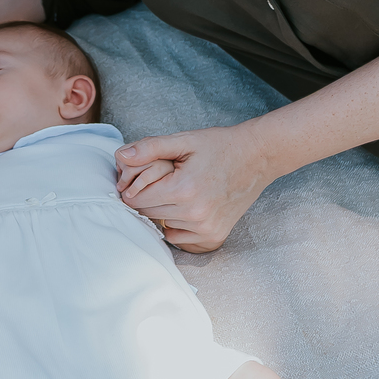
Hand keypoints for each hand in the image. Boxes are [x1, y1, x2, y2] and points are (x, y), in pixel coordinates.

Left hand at [115, 126, 270, 251]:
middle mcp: (194, 214)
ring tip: (180, 190)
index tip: (141, 177)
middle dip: (148, 197)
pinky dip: (178, 224)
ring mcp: (206, 229)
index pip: (136, 199)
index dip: (133, 187)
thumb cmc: (219, 146)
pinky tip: (189, 206)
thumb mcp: (183, 140)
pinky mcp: (214, 237)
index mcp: (183, 189)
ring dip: (164, 210)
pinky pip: (179, 237)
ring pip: (162, 225)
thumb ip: (150, 148)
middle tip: (163, 181)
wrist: (257, 157)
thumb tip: (121, 156)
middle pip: (147, 213)